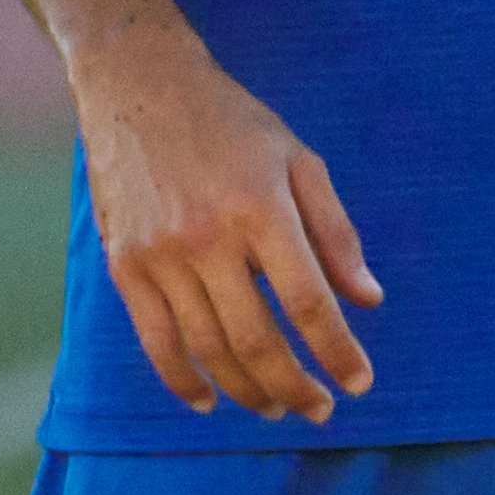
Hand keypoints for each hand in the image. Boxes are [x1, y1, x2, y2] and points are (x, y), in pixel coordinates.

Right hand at [75, 18, 382, 423]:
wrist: (139, 84)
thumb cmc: (230, 121)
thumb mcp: (297, 158)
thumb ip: (335, 231)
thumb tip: (369, 300)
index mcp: (260, 207)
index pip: (307, 301)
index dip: (336, 351)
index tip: (359, 382)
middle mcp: (208, 236)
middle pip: (257, 340)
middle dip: (295, 387)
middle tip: (320, 410)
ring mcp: (161, 254)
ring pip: (209, 349)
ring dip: (247, 391)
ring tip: (275, 408)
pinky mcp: (125, 264)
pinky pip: (156, 342)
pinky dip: (183, 380)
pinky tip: (209, 400)